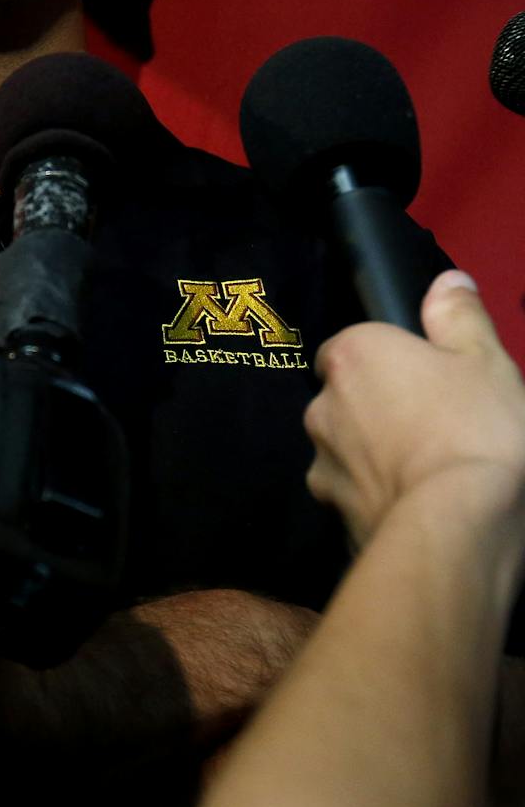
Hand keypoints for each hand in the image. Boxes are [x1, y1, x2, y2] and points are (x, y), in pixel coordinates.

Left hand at [306, 270, 524, 548]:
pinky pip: (354, 495)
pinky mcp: (331, 512)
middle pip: (347, 399)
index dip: (389, 363)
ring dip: (373, 457)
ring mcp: (322, 461)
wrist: (457, 525)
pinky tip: (416, 506)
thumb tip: (446, 281)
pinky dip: (376, 498)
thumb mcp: (484, 361)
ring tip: (429, 473)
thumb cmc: (474, 429)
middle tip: (435, 428)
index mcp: (351, 355)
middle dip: (378, 411)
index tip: (427, 383)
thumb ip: (459, 317)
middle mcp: (321, 404)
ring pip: (346, 449)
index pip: (352, 348)